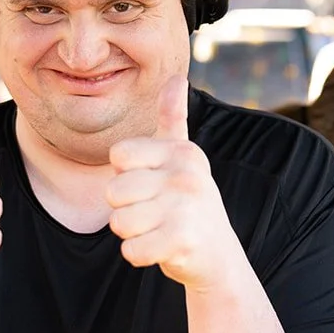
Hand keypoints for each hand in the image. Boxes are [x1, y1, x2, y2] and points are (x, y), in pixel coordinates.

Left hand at [108, 76, 240, 289]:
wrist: (219, 256)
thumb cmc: (190, 203)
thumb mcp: (184, 158)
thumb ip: (173, 118)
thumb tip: (177, 76)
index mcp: (181, 152)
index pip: (118, 156)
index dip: (125, 175)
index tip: (151, 184)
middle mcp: (186, 175)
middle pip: (114, 191)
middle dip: (126, 209)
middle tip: (156, 213)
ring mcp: (185, 208)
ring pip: (119, 223)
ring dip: (132, 234)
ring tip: (158, 229)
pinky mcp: (181, 241)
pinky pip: (130, 250)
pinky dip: (139, 255)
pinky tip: (161, 249)